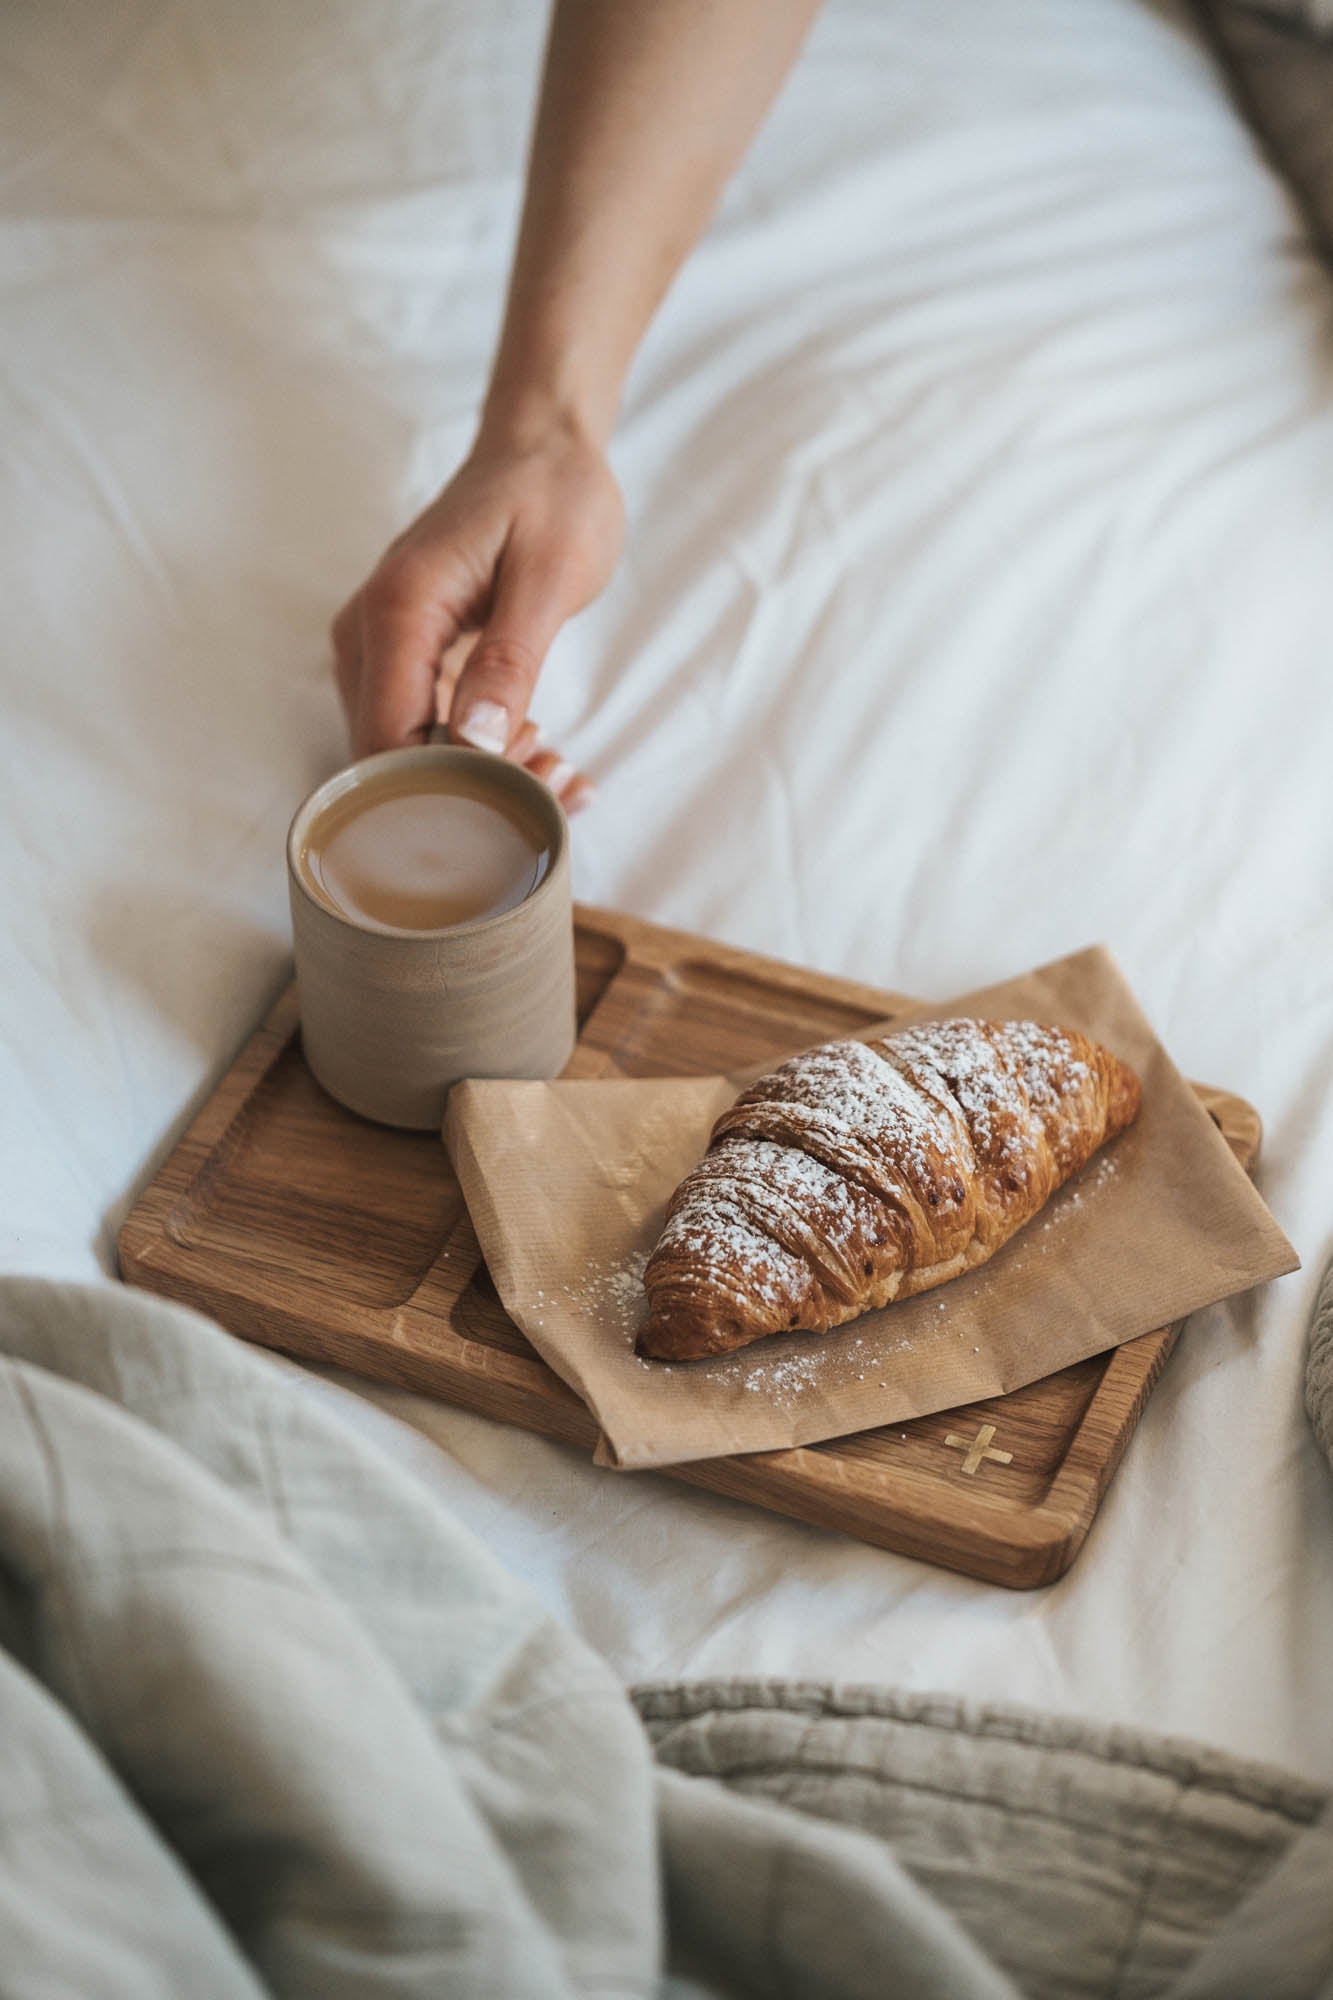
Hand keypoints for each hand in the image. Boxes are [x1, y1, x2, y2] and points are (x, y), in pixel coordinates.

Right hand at [331, 414, 622, 811]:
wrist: (541, 449)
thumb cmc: (551, 498)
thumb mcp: (550, 574)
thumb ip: (511, 658)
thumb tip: (478, 741)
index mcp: (397, 609)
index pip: (388, 741)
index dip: (448, 789)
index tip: (525, 793)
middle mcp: (367, 632)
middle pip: (390, 754)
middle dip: (468, 792)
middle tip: (556, 786)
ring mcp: (378, 647)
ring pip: (406, 750)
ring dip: (479, 780)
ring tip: (560, 772)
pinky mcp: (403, 657)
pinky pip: (425, 728)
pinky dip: (481, 754)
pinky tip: (543, 756)